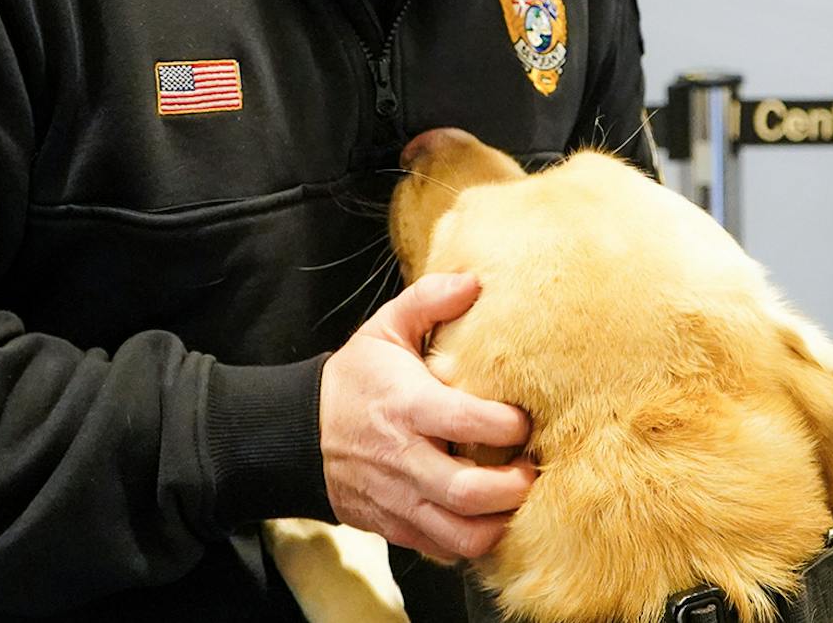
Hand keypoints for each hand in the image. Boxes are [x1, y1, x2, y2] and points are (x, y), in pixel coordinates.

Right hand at [318, 272, 534, 559]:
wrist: (301, 434)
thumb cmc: (354, 380)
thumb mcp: (384, 330)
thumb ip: (428, 302)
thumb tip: (474, 281)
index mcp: (406, 407)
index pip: (468, 423)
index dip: (507, 424)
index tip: (523, 418)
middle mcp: (404, 460)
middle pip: (470, 492)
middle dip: (515, 486)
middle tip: (532, 466)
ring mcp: (400, 501)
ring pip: (462, 535)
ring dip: (499, 523)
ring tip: (514, 497)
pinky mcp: (397, 528)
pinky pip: (444, 550)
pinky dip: (473, 541)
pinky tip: (486, 516)